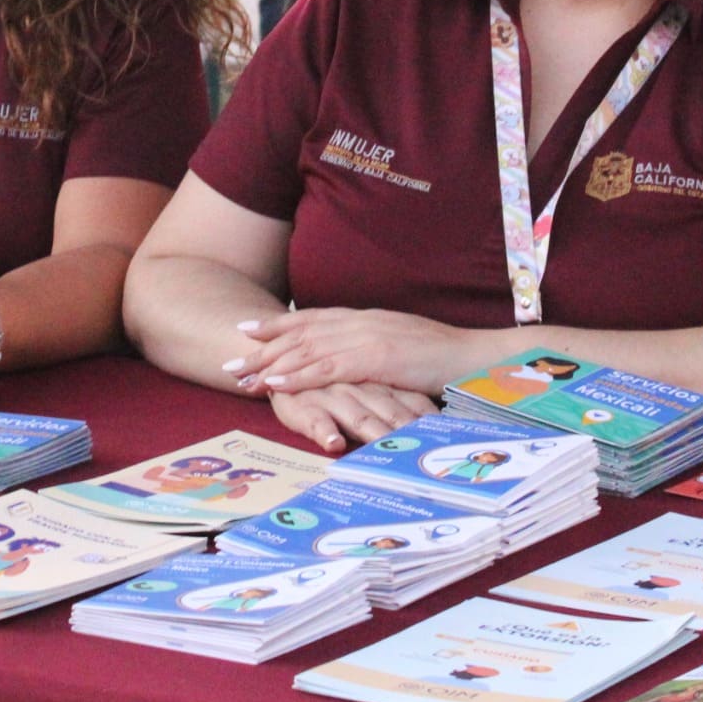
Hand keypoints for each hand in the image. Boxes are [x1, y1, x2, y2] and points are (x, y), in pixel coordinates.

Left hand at [226, 307, 474, 397]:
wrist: (473, 355)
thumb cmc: (441, 355)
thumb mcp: (399, 343)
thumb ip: (371, 344)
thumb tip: (350, 353)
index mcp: (364, 318)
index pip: (311, 318)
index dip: (277, 325)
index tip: (246, 330)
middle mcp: (359, 323)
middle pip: (299, 334)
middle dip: (262, 349)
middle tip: (229, 362)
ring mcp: (366, 338)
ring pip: (306, 350)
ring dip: (270, 365)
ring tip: (242, 377)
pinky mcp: (375, 358)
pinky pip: (327, 368)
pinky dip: (298, 375)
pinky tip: (277, 384)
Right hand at [267, 382, 436, 452]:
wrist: (277, 355)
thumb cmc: (330, 381)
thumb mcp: (368, 386)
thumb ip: (397, 403)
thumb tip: (434, 427)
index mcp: (380, 383)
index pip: (412, 402)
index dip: (430, 420)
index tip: (451, 440)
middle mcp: (361, 389)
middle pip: (390, 413)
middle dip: (408, 433)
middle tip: (427, 456)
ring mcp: (333, 396)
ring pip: (357, 416)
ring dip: (373, 433)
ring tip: (388, 451)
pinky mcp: (303, 405)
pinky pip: (315, 419)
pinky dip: (324, 429)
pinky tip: (333, 442)